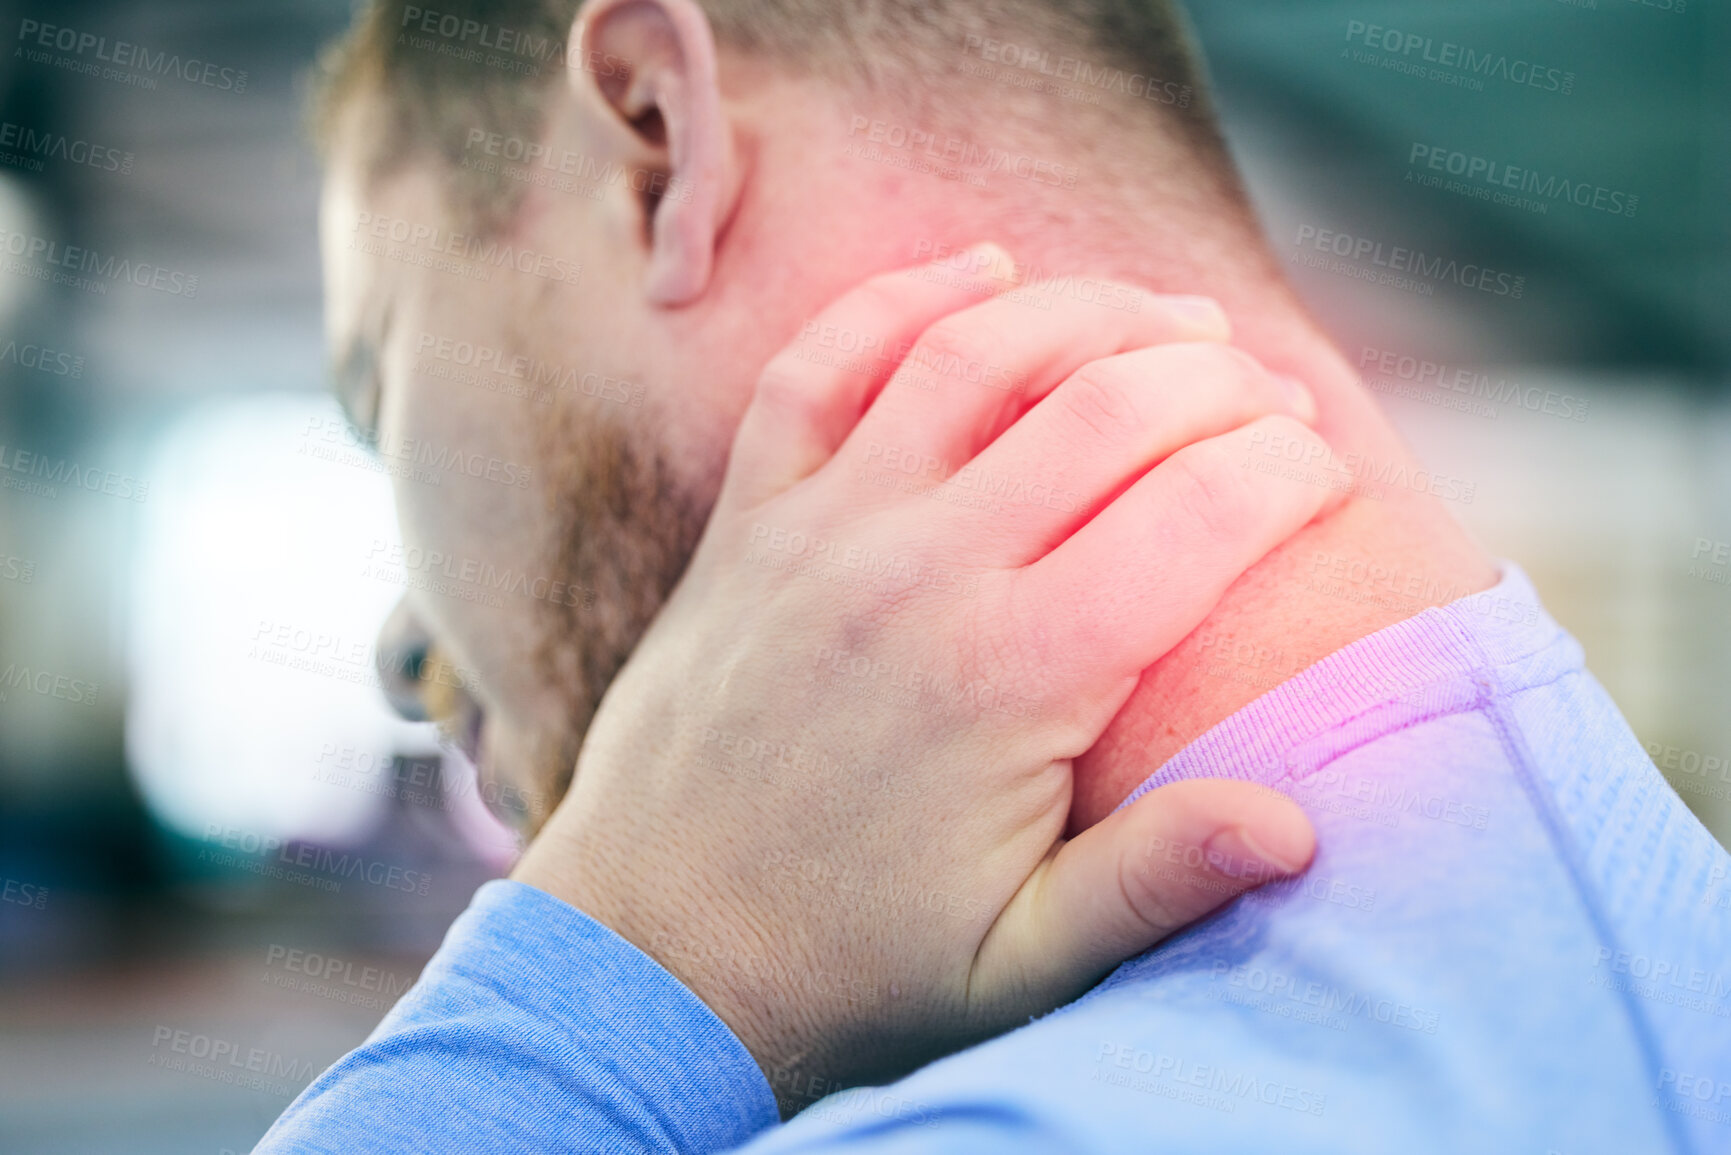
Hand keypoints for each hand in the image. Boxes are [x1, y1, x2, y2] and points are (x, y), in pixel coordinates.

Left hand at [514, 245, 1335, 1114]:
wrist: (653, 949)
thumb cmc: (850, 963)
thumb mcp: (1019, 965)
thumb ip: (1154, 884)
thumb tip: (1295, 826)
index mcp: (1017, 675)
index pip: (1201, 511)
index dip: (1291, 467)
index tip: (1328, 469)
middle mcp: (923, 570)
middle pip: (1110, 403)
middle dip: (1221, 377)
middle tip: (1275, 393)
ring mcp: (826, 527)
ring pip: (980, 351)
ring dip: (1094, 312)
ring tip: (1176, 319)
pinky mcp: (754, 517)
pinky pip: (825, 363)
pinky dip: (906, 297)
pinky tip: (982, 269)